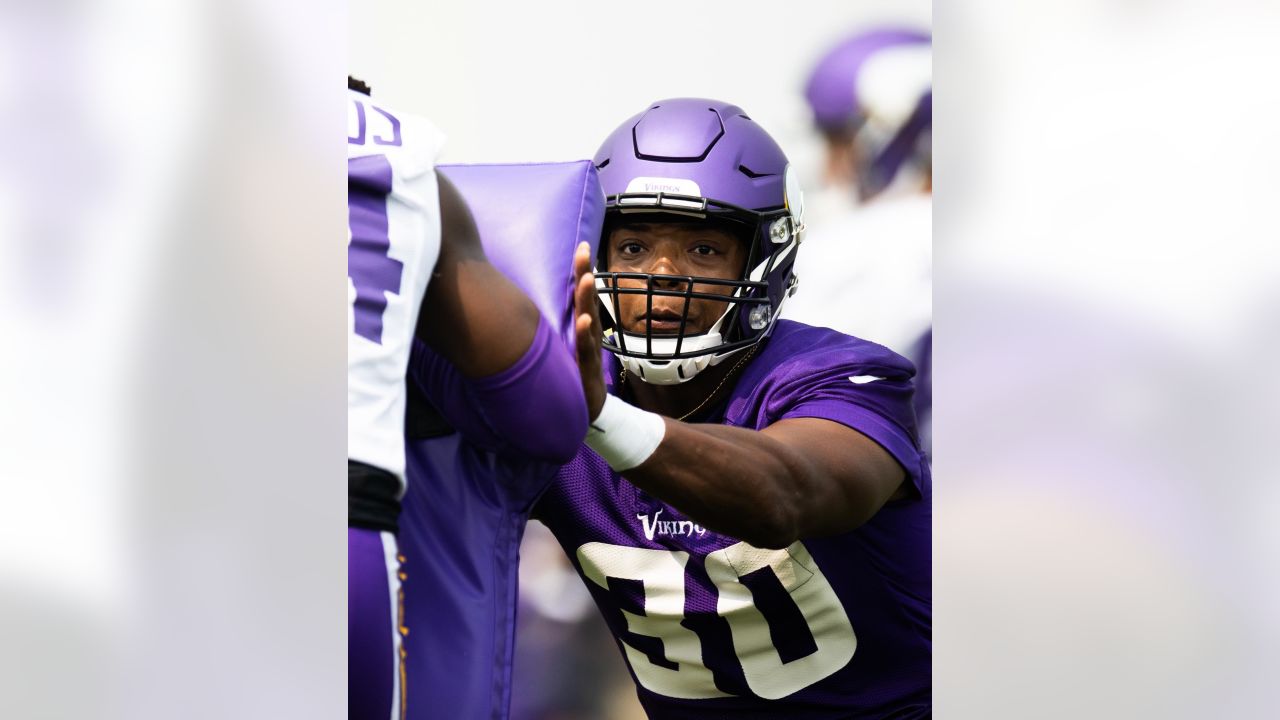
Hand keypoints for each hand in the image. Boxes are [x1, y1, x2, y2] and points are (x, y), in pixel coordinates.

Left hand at [573, 241, 606, 419]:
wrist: (589, 416)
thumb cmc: (574, 380)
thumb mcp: (564, 350)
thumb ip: (558, 331)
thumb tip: (535, 310)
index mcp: (583, 329)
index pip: (582, 295)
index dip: (582, 271)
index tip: (582, 246)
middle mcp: (588, 336)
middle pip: (588, 300)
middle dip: (586, 274)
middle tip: (584, 250)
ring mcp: (589, 352)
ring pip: (589, 320)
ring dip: (588, 298)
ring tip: (588, 278)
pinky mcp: (587, 370)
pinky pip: (586, 349)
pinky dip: (586, 334)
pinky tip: (585, 320)